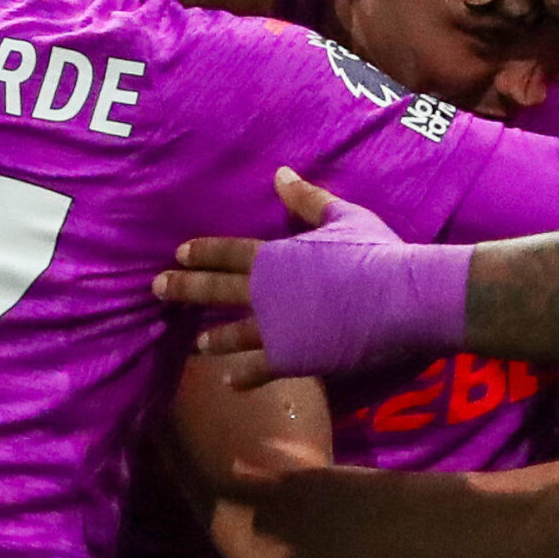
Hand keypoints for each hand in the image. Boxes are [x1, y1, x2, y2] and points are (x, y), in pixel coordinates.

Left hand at [158, 169, 459, 387]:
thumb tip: (280, 173)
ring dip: (214, 339)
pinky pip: (260, 370)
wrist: (402, 299)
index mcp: (276, 256)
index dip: (202, 252)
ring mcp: (275, 327)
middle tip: (156, 289)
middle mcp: (266, 292)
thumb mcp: (343, 217)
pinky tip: (231, 384)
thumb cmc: (377, 253)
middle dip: (184, 288)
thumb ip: (307, 199)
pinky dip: (244, 377)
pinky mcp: (291, 358)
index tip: (178, 253)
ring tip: (197, 345)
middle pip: (216, 290)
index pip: (228, 252)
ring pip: (233, 333)